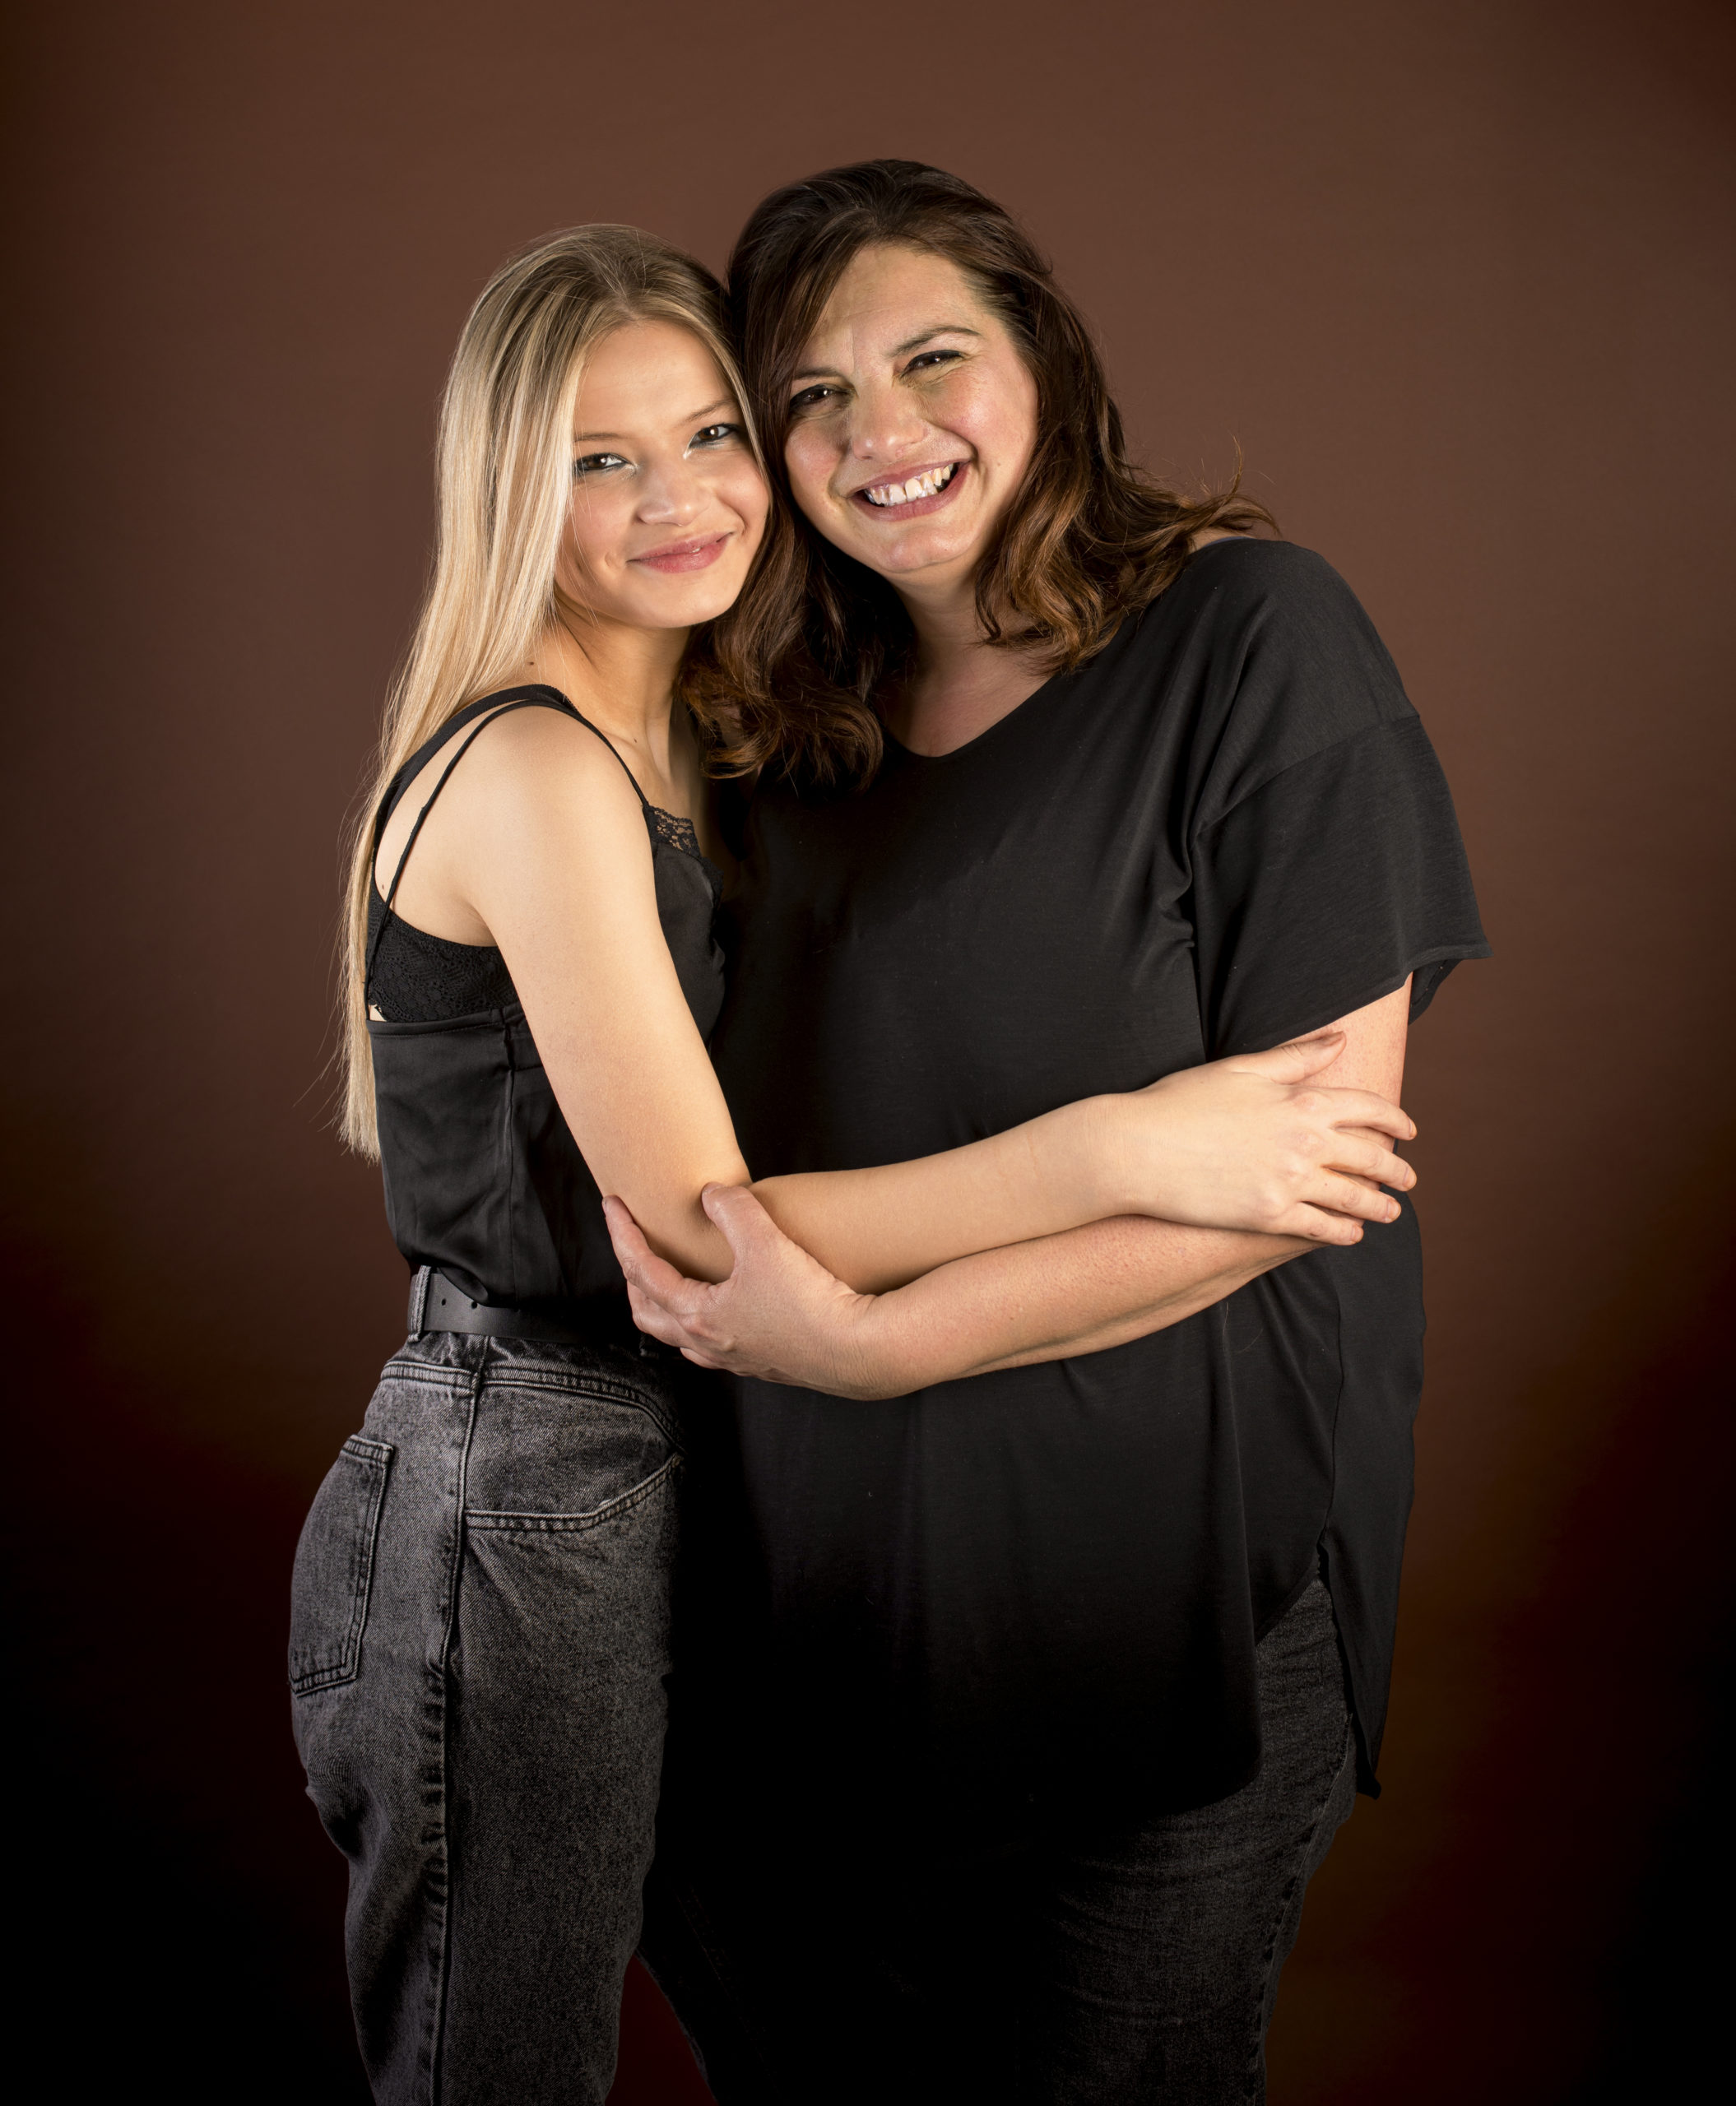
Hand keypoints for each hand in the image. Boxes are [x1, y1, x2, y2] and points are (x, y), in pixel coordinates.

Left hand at [602, 1185, 895, 1397]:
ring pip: (679, 1336)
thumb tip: (711, 1194)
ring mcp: (734, 1358)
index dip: (622, 1233)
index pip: (642, 1271)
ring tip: (668, 1281)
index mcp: (698, 1315)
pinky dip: (700, 1326)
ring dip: (663, 1307)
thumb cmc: (809, 1303)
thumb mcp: (767, 1243)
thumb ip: (734, 1210)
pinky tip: (719, 1313)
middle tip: (633, 1245)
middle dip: (632, 1277)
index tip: (611, 1204)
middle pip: (648, 1313)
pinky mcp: (763, 1363)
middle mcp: (708, 1343)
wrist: (856, 1351)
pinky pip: (713, 1348)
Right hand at [1114, 1031, 1416, 1244]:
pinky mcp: (1269, 1216)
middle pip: (1371, 1157)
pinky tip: (1352, 1234)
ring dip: (1379, 1206)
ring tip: (1390, 1212)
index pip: (1368, 1109)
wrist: (1136, 1149)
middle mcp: (1305, 1144)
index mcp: (1301, 1101)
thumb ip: (1296, 1056)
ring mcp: (1290, 1183)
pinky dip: (1344, 1233)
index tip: (1408, 1130)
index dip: (1395, 1119)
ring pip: (1353, 1198)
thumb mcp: (1240, 1068)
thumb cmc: (1180, 1101)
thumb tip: (1341, 1039)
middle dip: (1397, 1169)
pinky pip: (1321, 1228)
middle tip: (1408, 1177)